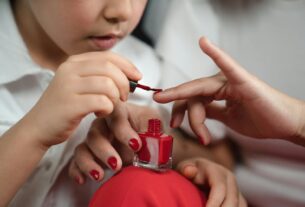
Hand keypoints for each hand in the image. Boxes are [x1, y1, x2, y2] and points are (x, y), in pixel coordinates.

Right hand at [23, 51, 141, 147]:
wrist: (38, 128)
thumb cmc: (65, 107)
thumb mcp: (80, 85)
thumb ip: (100, 76)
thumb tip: (131, 75)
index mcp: (74, 62)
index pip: (108, 56)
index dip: (127, 65)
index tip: (137, 77)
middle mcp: (70, 70)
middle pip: (110, 68)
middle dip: (124, 83)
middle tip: (124, 97)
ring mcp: (69, 86)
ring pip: (108, 85)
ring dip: (115, 98)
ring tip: (109, 106)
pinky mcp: (71, 104)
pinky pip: (102, 102)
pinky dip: (108, 109)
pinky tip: (99, 113)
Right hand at [69, 102, 161, 182]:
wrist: (144, 147)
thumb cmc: (149, 131)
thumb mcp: (154, 127)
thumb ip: (153, 131)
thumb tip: (153, 141)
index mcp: (120, 113)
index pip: (115, 114)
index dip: (123, 130)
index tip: (136, 145)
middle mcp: (103, 124)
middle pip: (95, 133)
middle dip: (105, 151)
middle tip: (117, 164)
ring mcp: (93, 140)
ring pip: (83, 148)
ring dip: (89, 162)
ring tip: (100, 176)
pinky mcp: (89, 156)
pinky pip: (76, 162)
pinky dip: (77, 170)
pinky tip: (82, 179)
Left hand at [154, 37, 304, 145]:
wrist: (286, 125)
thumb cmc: (262, 119)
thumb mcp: (228, 118)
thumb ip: (212, 111)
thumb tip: (196, 109)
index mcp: (217, 90)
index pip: (191, 96)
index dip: (180, 109)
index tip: (173, 124)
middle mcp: (221, 82)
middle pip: (191, 93)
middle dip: (179, 109)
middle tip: (174, 124)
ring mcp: (231, 79)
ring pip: (200, 90)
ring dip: (195, 115)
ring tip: (203, 136)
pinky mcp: (243, 80)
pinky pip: (227, 67)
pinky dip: (216, 55)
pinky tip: (204, 43)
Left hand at [177, 158, 246, 206]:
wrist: (200, 171)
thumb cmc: (189, 171)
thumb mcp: (184, 167)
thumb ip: (185, 169)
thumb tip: (190, 171)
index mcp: (216, 171)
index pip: (219, 189)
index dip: (213, 204)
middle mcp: (230, 179)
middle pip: (231, 201)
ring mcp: (236, 190)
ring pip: (239, 206)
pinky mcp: (239, 200)